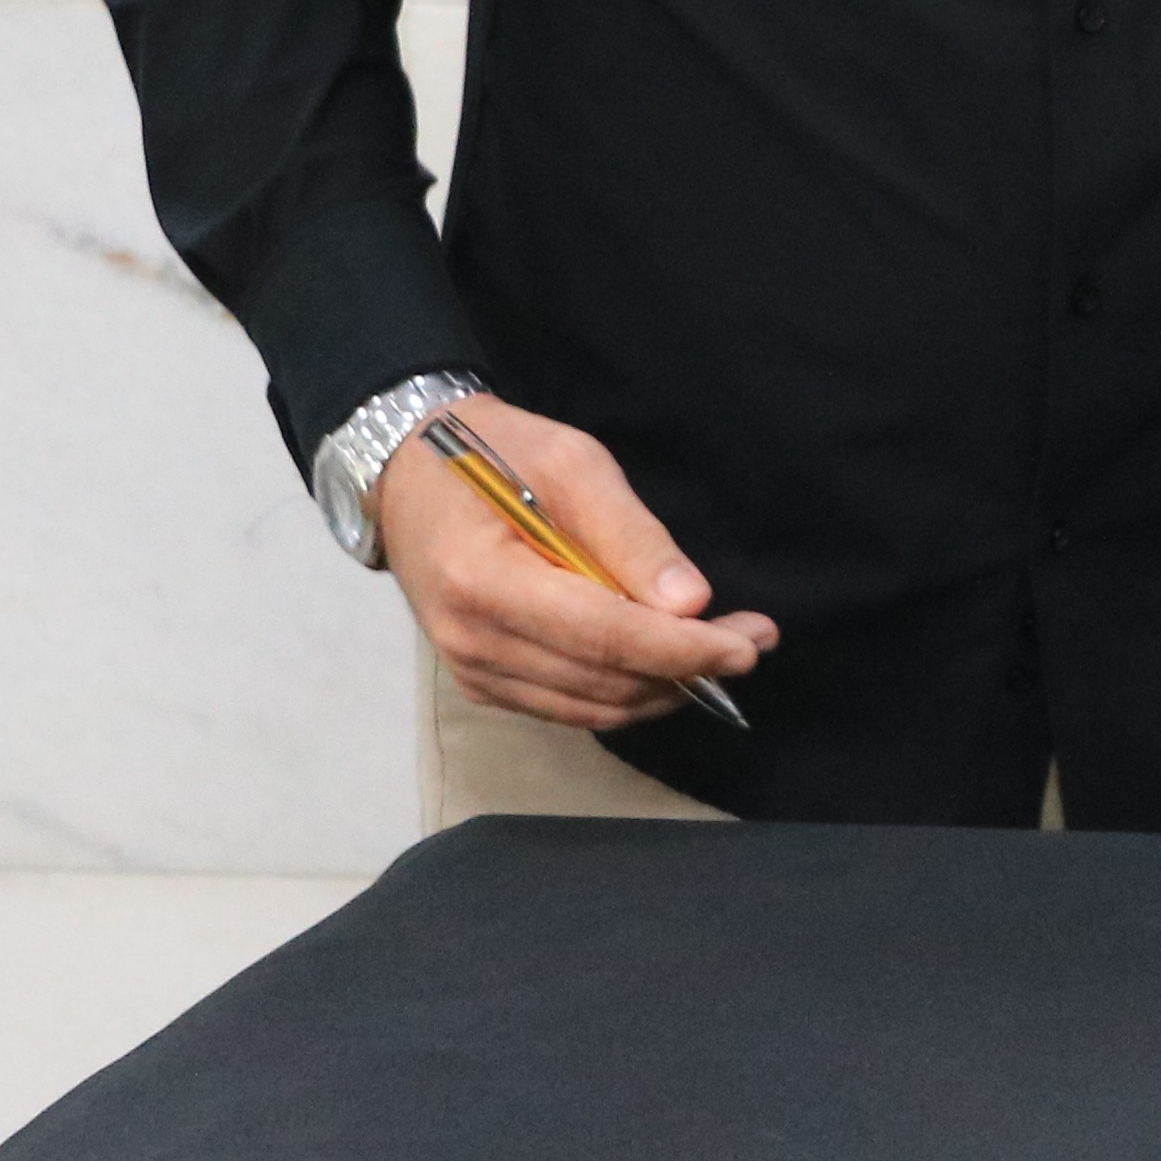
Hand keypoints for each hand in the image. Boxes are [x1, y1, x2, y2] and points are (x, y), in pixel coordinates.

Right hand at [375, 394, 776, 731]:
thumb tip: (690, 603)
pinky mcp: (480, 682)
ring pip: (592, 708)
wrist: (407, 474)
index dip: (682, 650)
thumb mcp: (570, 462)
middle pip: (603, 682)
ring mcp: (471, 670)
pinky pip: (567, 707)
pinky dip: (625, 694)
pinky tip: (664, 663)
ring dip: (664, 688)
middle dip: (689, 670)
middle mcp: (471, 641)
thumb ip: (629, 534)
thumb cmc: (493, 451)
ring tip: (722, 651)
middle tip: (753, 639)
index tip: (747, 644)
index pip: (602, 637)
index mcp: (483, 580)